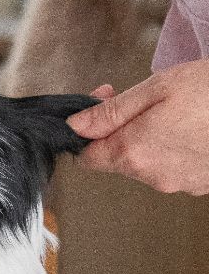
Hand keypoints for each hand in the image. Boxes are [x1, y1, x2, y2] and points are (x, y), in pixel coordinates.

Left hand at [67, 59, 208, 194]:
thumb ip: (111, 112)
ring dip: (150, 138)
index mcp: (134, 153)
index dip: (88, 133)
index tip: (99, 108)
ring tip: (175, 110)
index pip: (88, 158)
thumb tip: (76, 126)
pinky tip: (193, 125)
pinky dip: (175, 148)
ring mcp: (180, 184)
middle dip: (121, 130)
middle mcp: (154, 176)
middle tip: (139, 99)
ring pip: (148, 163)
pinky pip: (174, 167)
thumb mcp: (156, 89)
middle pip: (118, 159)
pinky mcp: (201, 184)